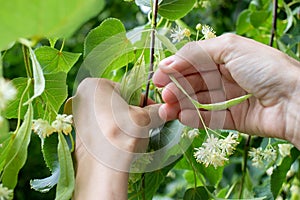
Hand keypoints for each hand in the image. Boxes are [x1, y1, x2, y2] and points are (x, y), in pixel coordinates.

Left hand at [72, 78, 162, 198]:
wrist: (103, 167)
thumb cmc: (122, 134)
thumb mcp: (144, 119)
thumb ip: (155, 111)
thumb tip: (163, 110)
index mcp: (94, 85)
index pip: (128, 89)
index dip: (144, 101)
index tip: (154, 111)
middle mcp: (81, 98)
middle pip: (116, 102)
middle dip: (132, 113)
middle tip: (145, 125)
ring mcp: (78, 117)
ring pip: (109, 116)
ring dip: (124, 123)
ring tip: (134, 136)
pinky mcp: (79, 133)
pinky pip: (101, 129)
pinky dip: (113, 133)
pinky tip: (121, 143)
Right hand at [153, 33, 299, 148]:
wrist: (293, 101)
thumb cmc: (264, 68)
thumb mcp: (230, 48)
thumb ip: (197, 53)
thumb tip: (169, 64)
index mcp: (225, 56)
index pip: (193, 62)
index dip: (175, 68)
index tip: (158, 77)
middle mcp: (225, 76)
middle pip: (193, 82)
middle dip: (175, 88)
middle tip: (163, 96)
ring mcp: (228, 98)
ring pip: (197, 101)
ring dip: (179, 105)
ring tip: (165, 111)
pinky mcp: (232, 118)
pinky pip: (208, 118)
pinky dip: (193, 118)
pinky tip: (182, 118)